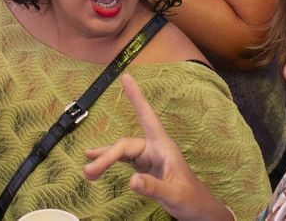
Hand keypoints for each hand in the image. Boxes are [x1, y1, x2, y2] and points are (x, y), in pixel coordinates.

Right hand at [82, 73, 229, 220]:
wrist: (198, 210)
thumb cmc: (191, 198)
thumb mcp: (173, 194)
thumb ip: (153, 187)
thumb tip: (131, 180)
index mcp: (163, 146)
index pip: (147, 116)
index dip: (136, 97)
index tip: (126, 77)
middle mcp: (153, 148)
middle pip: (125, 145)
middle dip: (106, 156)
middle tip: (89, 171)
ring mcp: (148, 157)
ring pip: (121, 153)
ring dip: (104, 159)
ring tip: (87, 171)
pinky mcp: (144, 168)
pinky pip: (123, 160)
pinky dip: (108, 161)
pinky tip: (95, 162)